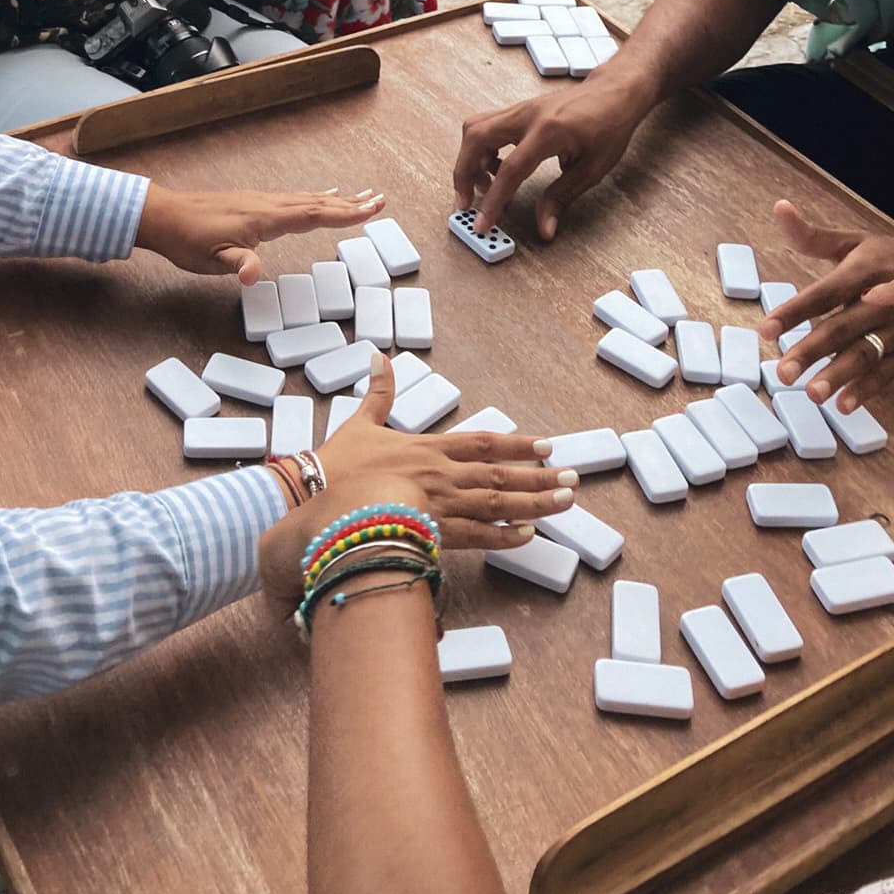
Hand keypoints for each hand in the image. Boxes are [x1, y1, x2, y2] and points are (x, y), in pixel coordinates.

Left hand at [136, 184, 384, 284]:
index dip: (344, 213)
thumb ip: (238, 263)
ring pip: (308, 198)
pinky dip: (315, 197)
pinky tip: (323, 194)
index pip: (312, 214)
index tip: (371, 209)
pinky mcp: (255, 204)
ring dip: (338, 199)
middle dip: (351, 203)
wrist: (164, 216)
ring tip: (362, 196)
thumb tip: (253, 275)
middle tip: (380, 200)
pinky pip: (294, 198)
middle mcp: (268, 205)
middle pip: (318, 202)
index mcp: (264, 218)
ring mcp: (262, 202)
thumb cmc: (188, 239)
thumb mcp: (211, 260)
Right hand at [257, 356, 572, 614]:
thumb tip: (379, 356)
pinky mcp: (432, 535)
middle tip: (573, 479)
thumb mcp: (360, 423)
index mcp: (428, 448)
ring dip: (534, 503)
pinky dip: (503, 537)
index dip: (516, 443)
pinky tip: (528, 537)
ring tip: (564, 503)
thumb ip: (377, 392)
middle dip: (538, 477)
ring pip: (497, 504)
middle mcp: (442, 475)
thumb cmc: (339, 467)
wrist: (320, 504)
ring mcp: (440, 505)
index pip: (482, 442)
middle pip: (500, 474)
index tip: (546, 446)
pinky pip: (476, 537)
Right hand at [452, 61, 644, 240]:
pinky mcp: (518, 110)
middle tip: (465, 204)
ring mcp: (520, 109)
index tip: (482, 223)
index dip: (493, 201)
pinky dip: (481, 149)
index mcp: (549, 132)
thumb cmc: (609, 125)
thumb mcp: (592, 169)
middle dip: (463, 174)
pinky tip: (498, 168)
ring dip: (469, 159)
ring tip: (484, 187)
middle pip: (476, 138)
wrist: (615, 92)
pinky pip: (487, 125)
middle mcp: (527, 115)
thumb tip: (544, 228)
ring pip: (475, 128)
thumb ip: (561, 198)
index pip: (510, 170)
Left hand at [759, 199, 893, 412]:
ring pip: (864, 354)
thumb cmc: (893, 258)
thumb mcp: (856, 242)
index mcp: (864, 270)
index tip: (765, 328)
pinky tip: (844, 404)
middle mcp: (882, 300)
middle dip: (811, 351)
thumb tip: (779, 209)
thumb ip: (813, 236)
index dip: (795, 310)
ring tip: (811, 393)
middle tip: (782, 371)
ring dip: (838, 375)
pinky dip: (867, 390)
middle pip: (841, 328)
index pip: (824, 293)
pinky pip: (888, 373)